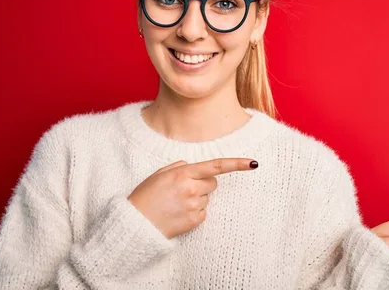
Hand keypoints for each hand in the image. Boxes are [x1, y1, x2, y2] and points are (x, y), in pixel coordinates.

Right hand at [128, 158, 257, 238]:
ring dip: (197, 199)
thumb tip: (193, 166)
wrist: (135, 224)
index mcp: (182, 173)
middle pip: (213, 183)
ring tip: (176, 204)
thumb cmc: (145, 196)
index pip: (215, 166)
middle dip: (203, 184)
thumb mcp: (159, 174)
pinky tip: (178, 214)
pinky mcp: (194, 221)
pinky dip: (194, 212)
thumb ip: (179, 166)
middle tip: (184, 190)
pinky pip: (203, 212)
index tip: (253, 163)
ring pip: (207, 198)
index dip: (236, 163)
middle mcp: (190, 188)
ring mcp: (193, 205)